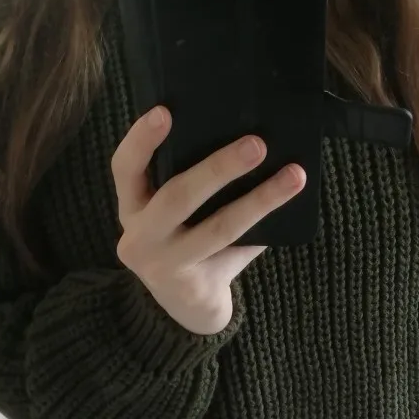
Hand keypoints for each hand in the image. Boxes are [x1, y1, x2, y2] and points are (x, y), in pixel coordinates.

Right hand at [112, 106, 305, 334]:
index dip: (141, 140)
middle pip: (177, 196)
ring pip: (218, 228)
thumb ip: (195, 181)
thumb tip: (248, 134)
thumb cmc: (189, 244)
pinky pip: (236, 250)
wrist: (188, 308)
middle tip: (257, 144)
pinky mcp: (193, 285)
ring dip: (260, 199)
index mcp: (132, 206)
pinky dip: (264, 224)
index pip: (125, 168)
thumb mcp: (178, 214)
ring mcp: (164, 265)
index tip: (164, 111)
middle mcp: (138, 237)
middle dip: (219, 168)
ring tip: (292, 175)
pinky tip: (289, 205)